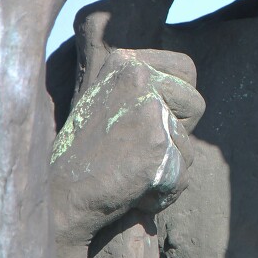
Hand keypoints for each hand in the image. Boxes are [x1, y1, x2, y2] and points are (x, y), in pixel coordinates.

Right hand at [51, 47, 204, 244]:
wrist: (61, 195)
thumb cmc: (88, 154)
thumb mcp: (111, 101)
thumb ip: (146, 87)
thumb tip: (188, 79)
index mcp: (126, 62)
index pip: (186, 68)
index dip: (180, 100)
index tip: (154, 119)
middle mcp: (138, 77)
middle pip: (196, 104)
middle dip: (180, 133)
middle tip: (142, 148)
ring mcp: (148, 109)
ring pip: (189, 145)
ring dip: (167, 166)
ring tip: (130, 169)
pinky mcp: (157, 144)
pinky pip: (183, 175)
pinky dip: (164, 191)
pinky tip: (132, 188)